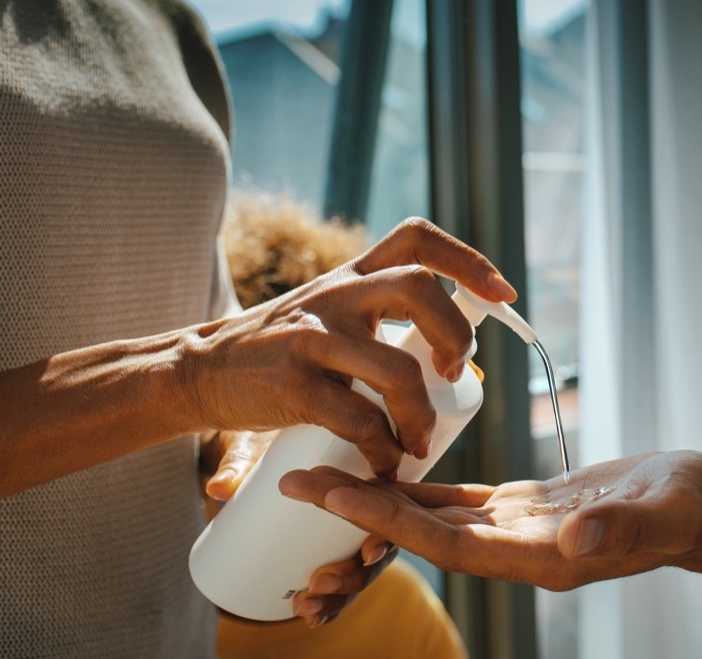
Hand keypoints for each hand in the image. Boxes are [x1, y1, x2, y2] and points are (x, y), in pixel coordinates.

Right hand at [177, 218, 515, 479]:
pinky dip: (382, 448)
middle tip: (457, 374)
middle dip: (455, 335)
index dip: (467, 259)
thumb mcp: (325, 312)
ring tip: (417, 442)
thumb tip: (455, 363)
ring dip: (421, 414)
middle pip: (419, 288)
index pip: (416, 238)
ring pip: (396, 368)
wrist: (199, 372)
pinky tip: (383, 462)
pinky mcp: (292, 385)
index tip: (502, 294)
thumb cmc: (277, 351)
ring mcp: (313, 337)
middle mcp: (335, 294)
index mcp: (351, 275)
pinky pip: (358, 419)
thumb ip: (375, 318)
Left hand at [201, 433, 398, 626]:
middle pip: (373, 549)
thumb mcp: (254, 443)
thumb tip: (216, 488)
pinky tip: (310, 619)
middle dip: (351, 576)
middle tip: (318, 584)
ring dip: (338, 596)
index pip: (385, 508)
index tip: (366, 553)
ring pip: (357, 571)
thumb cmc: (266, 433)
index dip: (382, 534)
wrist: (254, 429)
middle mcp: (364, 504)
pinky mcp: (330, 544)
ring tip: (305, 607)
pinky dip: (328, 603)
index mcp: (360, 473)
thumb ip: (238, 462)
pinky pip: (339, 578)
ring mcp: (348, 528)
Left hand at [279, 451, 701, 590]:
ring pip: (430, 519)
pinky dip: (418, 487)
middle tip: (290, 482)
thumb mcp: (663, 512)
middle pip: (420, 534)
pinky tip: (386, 468)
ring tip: (320, 476)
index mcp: (539, 554)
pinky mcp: (522, 510)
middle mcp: (515, 549)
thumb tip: (574, 540)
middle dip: (357, 510)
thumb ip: (621, 529)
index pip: (445, 540)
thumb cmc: (686, 508)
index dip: (387, 516)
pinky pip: (456, 502)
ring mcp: (515, 532)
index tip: (333, 490)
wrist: (701, 510)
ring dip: (375, 499)